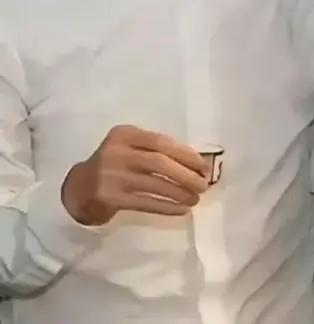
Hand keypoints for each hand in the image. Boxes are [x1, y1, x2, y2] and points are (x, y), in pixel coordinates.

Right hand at [61, 125, 208, 225]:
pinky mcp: (110, 198)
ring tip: (195, 198)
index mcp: (125, 134)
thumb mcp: (129, 146)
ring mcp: (113, 176)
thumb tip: (194, 162)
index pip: (161, 142)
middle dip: (186, 174)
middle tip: (203, 185)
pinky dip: (167, 206)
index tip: (203, 166)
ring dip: (179, 192)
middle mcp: (117, 152)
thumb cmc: (115, 164)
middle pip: (159, 163)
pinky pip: (146, 203)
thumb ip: (154, 149)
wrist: (79, 188)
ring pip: (154, 184)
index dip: (185, 154)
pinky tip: (181, 209)